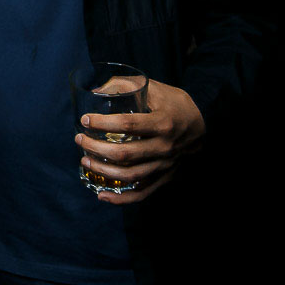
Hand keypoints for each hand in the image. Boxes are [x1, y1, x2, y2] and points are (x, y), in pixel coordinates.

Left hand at [74, 79, 205, 204]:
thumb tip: (96, 90)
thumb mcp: (154, 88)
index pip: (127, 125)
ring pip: (130, 175)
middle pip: (124, 154)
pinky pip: (142, 193)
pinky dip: (121, 199)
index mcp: (163, 123)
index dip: (103, 123)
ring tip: (85, 160)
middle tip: (79, 139)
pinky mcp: (165, 177)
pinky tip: (102, 195)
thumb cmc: (175, 103)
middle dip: (96, 148)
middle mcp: (164, 147)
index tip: (85, 120)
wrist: (205, 123)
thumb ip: (125, 85)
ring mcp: (165, 165)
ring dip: (103, 170)